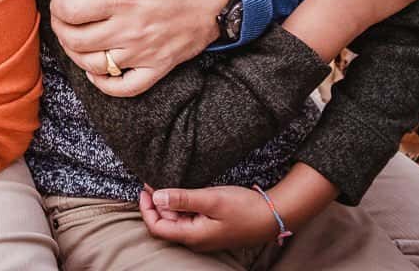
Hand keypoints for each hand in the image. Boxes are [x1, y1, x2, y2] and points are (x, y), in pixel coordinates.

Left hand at [49, 0, 229, 95]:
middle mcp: (130, 29)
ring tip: (75, 40)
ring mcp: (144, 52)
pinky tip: (96, 72)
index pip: (72, 12)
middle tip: (61, 20)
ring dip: (76, 55)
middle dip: (60, 31)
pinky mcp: (160, 66)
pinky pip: (126, 87)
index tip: (58, 0)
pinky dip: (105, 85)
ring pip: (95, 66)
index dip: (56, 8)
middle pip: (77, 41)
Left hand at [139, 184, 278, 252]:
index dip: (146, 209)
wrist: (274, 216)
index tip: (144, 189)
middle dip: (157, 203)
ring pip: (178, 220)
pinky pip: (190, 218)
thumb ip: (182, 199)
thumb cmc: (244, 208)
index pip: (157, 228)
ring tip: (167, 181)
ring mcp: (204, 235)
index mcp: (193, 236)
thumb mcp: (211, 199)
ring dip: (170, 203)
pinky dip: (183, 205)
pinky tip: (185, 191)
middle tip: (154, 180)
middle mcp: (196, 239)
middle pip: (165, 223)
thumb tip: (156, 197)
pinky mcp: (212, 227)